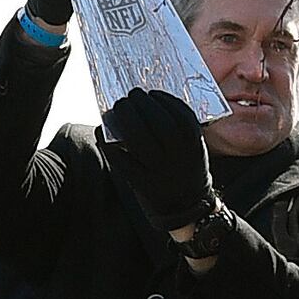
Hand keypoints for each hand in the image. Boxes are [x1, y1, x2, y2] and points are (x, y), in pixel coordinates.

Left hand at [101, 86, 214, 231]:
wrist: (185, 206)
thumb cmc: (186, 168)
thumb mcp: (194, 148)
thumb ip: (180, 128)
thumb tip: (147, 101)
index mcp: (193, 148)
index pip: (181, 117)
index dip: (165, 100)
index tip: (152, 92)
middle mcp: (178, 159)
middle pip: (161, 125)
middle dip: (143, 105)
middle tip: (131, 96)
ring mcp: (159, 172)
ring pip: (139, 140)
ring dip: (126, 118)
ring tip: (119, 108)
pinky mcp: (140, 183)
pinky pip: (120, 159)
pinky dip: (109, 142)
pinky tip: (104, 131)